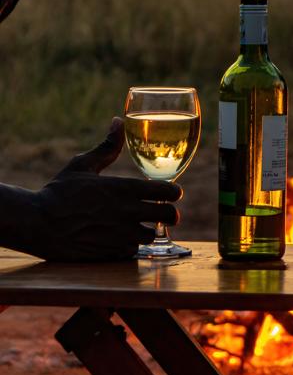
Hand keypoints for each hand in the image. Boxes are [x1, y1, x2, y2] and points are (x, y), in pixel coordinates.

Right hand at [22, 118, 181, 261]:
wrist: (36, 223)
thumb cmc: (59, 191)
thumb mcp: (83, 164)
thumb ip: (108, 146)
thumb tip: (118, 122)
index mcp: (123, 188)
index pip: (167, 191)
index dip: (174, 192)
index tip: (172, 193)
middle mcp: (127, 212)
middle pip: (169, 215)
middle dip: (170, 213)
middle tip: (165, 212)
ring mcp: (120, 235)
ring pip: (152, 235)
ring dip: (149, 230)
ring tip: (140, 225)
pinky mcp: (110, 253)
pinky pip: (132, 251)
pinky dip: (131, 246)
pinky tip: (121, 238)